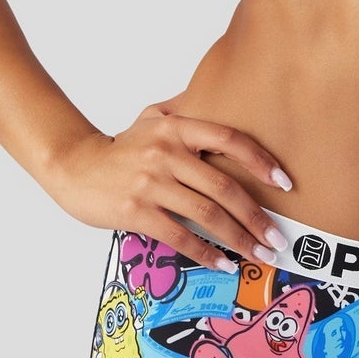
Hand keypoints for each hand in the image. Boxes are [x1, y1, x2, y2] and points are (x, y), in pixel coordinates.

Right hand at [44, 96, 292, 270]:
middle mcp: (166, 152)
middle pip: (224, 186)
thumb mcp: (151, 117)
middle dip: (256, 216)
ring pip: (206, 214)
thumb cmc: (120, 147)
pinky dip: (206, 253)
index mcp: (177, 127)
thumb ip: (184, 109)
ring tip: (259, 255)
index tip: (285, 182)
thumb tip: (220, 93)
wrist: (73, 165)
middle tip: (277, 238)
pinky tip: (223, 264)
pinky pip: (180, 235)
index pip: (229, 139)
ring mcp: (150, 183)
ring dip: (238, 239)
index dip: (261, 161)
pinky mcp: (136, 211)